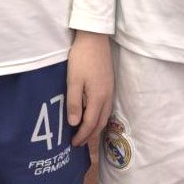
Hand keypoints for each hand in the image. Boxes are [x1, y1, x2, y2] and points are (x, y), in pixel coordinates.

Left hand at [66, 31, 113, 146]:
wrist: (94, 38)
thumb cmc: (81, 59)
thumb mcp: (73, 80)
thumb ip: (75, 103)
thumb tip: (75, 124)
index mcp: (98, 98)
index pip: (90, 124)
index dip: (82, 136)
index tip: (73, 144)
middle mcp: (107, 97)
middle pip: (100, 123)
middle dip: (89, 135)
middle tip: (78, 143)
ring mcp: (110, 90)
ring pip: (105, 116)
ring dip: (95, 127)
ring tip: (84, 133)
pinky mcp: (109, 84)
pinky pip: (106, 107)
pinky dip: (99, 117)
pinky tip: (92, 115)